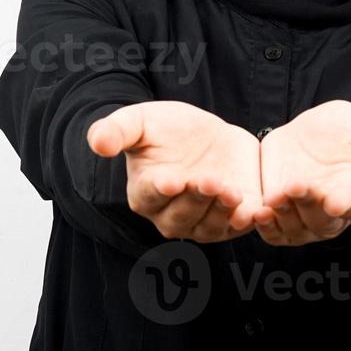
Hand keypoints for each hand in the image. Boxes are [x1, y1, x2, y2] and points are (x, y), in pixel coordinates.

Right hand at [87, 101, 262, 242]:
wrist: (210, 136)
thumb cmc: (169, 129)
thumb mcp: (141, 121)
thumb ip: (116, 130)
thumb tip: (96, 143)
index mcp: (145, 193)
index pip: (150, 196)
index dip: (160, 190)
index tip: (171, 180)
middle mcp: (170, 215)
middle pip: (181, 216)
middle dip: (196, 199)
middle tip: (209, 179)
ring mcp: (201, 222)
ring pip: (209, 227)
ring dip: (221, 212)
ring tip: (232, 191)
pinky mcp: (231, 222)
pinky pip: (237, 229)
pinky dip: (246, 223)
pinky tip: (254, 210)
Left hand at [253, 100, 350, 246]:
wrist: (309, 130)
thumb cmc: (347, 130)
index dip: (343, 204)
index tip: (334, 199)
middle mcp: (333, 212)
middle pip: (320, 220)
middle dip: (307, 206)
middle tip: (296, 187)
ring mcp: (304, 217)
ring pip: (294, 229)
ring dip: (283, 217)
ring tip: (273, 200)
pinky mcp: (278, 216)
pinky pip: (271, 231)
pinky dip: (263, 226)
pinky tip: (255, 212)